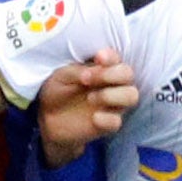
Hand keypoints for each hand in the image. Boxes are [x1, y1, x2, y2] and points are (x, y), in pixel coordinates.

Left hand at [36, 49, 136, 166]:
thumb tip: (88, 73)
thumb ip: (76, 72)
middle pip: (128, 75)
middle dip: (111, 74)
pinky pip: (117, 122)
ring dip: (113, 95)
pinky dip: (107, 119)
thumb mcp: (61, 76)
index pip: (116, 58)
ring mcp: (113, 104)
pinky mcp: (108, 124)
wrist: (49, 118)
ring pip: (132, 96)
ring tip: (90, 98)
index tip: (99, 58)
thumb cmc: (58, 90)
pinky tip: (94, 117)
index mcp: (103, 67)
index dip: (111, 57)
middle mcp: (113, 84)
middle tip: (87, 79)